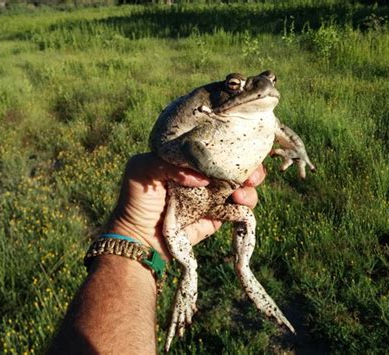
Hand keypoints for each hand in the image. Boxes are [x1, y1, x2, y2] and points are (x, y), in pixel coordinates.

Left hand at [108, 153, 265, 259]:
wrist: (139, 238)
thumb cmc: (136, 200)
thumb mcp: (142, 169)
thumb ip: (169, 162)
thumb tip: (202, 177)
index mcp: (187, 161)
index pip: (213, 147)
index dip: (229, 145)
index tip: (240, 147)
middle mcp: (202, 176)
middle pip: (234, 165)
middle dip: (249, 165)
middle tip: (251, 172)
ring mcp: (212, 197)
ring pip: (241, 186)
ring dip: (249, 186)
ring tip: (242, 193)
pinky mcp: (217, 217)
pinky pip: (238, 210)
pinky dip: (245, 206)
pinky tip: (240, 204)